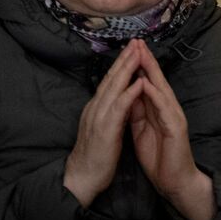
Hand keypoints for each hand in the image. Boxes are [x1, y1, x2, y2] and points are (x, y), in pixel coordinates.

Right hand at [64, 41, 146, 208]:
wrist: (82, 178)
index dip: (120, 64)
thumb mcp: (104, 128)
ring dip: (127, 69)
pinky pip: (118, 108)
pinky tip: (138, 83)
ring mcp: (98, 118)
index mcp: (95, 108)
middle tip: (135, 41)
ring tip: (138, 53)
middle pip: (111, 79)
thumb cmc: (95, 155)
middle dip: (124, 59)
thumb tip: (122, 97)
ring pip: (114, 88)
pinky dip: (129, 94)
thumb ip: (111, 111)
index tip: (131, 49)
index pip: (109, 81)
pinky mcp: (105, 130)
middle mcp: (95, 108)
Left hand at [126, 42, 213, 219]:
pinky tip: (146, 84)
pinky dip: (155, 95)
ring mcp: (174, 116)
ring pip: (161, 89)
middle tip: (137, 42)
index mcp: (158, 109)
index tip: (129, 50)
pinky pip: (164, 108)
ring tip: (141, 55)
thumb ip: (137, 112)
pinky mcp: (176, 127)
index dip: (139, 66)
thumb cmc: (159, 157)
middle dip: (146, 61)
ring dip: (151, 71)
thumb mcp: (141, 130)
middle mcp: (168, 108)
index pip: (148, 82)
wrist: (174, 181)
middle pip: (156, 80)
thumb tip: (129, 94)